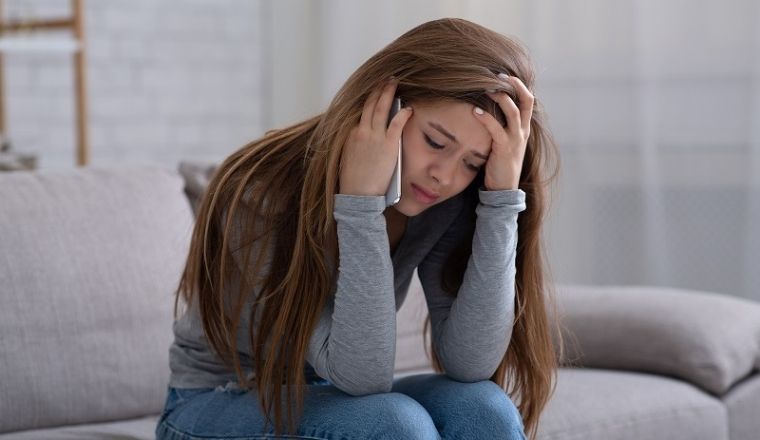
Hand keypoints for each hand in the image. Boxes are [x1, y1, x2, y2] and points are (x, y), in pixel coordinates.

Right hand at [339, 78, 412, 195]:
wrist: (357, 194)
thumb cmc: (354, 181)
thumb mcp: (349, 157)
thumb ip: (356, 144)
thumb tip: (364, 139)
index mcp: (351, 134)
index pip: (361, 114)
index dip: (369, 101)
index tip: (375, 93)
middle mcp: (361, 131)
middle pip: (369, 104)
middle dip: (378, 89)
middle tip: (385, 79)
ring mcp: (374, 137)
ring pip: (381, 108)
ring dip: (388, 93)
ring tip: (394, 82)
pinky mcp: (387, 144)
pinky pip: (396, 123)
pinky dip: (403, 114)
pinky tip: (409, 108)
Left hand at [474, 73, 533, 190]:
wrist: (503, 189)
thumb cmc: (499, 164)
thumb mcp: (503, 142)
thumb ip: (499, 126)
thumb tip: (485, 109)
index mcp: (523, 128)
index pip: (528, 100)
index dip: (519, 85)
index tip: (505, 74)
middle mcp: (522, 131)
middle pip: (526, 101)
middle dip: (514, 85)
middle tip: (498, 74)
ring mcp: (515, 140)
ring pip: (514, 112)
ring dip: (500, 97)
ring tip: (486, 88)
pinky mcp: (504, 149)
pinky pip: (497, 129)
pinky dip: (486, 118)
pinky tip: (474, 111)